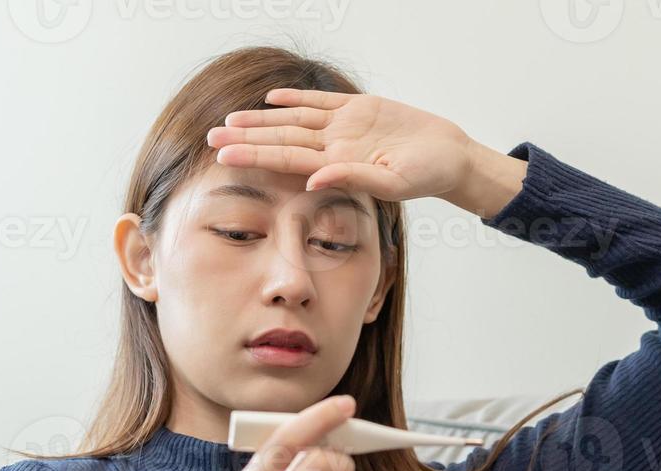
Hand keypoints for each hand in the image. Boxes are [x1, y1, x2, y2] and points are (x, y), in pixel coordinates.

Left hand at [205, 89, 478, 204]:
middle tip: (210, 137)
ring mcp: (345, 127)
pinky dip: (296, 100)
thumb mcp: (392, 182)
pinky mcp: (360, 109)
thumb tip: (312, 180)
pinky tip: (272, 99)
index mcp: (337, 164)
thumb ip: (353, 178)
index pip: (284, 158)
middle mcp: (334, 146)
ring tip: (230, 120)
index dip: (253, 154)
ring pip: (293, 120)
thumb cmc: (426, 176)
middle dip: (246, 138)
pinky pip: (321, 103)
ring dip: (261, 120)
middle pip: (280, 138)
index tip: (223, 155)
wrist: (450, 158)